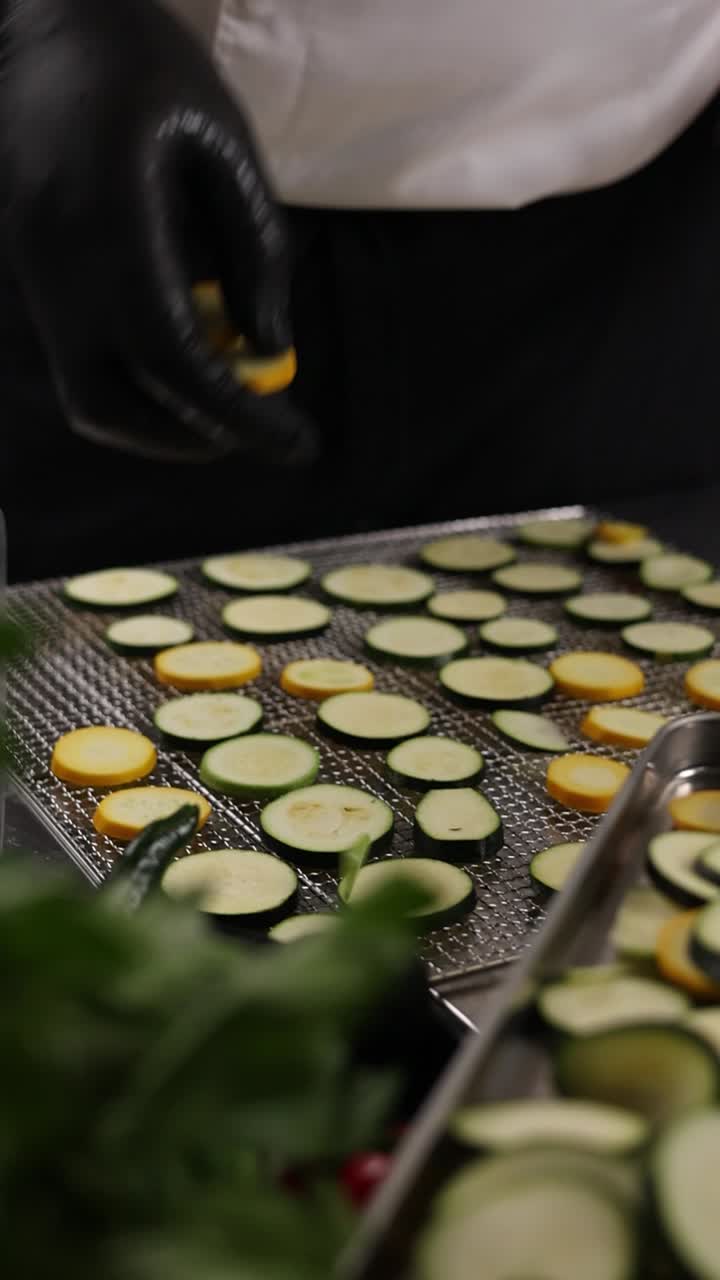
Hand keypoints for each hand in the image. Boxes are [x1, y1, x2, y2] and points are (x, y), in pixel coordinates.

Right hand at [0, 0, 316, 463]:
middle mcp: (61, 272)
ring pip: (89, 399)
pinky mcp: (33, 279)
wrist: (40, 21)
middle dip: (192, 439)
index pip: (174, 360)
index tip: (296, 442)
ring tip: (227, 405)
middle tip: (258, 432)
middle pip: (113, 408)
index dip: (237, 415)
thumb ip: (254, 247)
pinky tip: (188, 362)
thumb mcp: (223, 142)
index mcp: (113, 229)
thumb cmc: (147, 68)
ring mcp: (38, 280)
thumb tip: (270, 348)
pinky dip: (138, 388)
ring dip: (160, 425)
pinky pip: (80, 364)